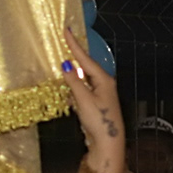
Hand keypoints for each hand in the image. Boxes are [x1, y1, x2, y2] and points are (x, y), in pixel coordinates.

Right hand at [61, 25, 124, 172]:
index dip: (74, 45)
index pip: (85, 59)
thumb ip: (74, 81)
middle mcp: (104, 84)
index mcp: (104, 80)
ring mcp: (101, 94)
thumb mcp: (83, 99)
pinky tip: (69, 87)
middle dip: (75, 55)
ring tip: (65, 58)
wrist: (108, 142)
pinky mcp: (96, 103)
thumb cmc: (98, 120)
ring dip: (74, 72)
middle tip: (65, 39)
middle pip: (86, 66)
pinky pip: (83, 90)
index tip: (66, 30)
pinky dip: (75, 86)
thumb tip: (66, 64)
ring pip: (84, 78)